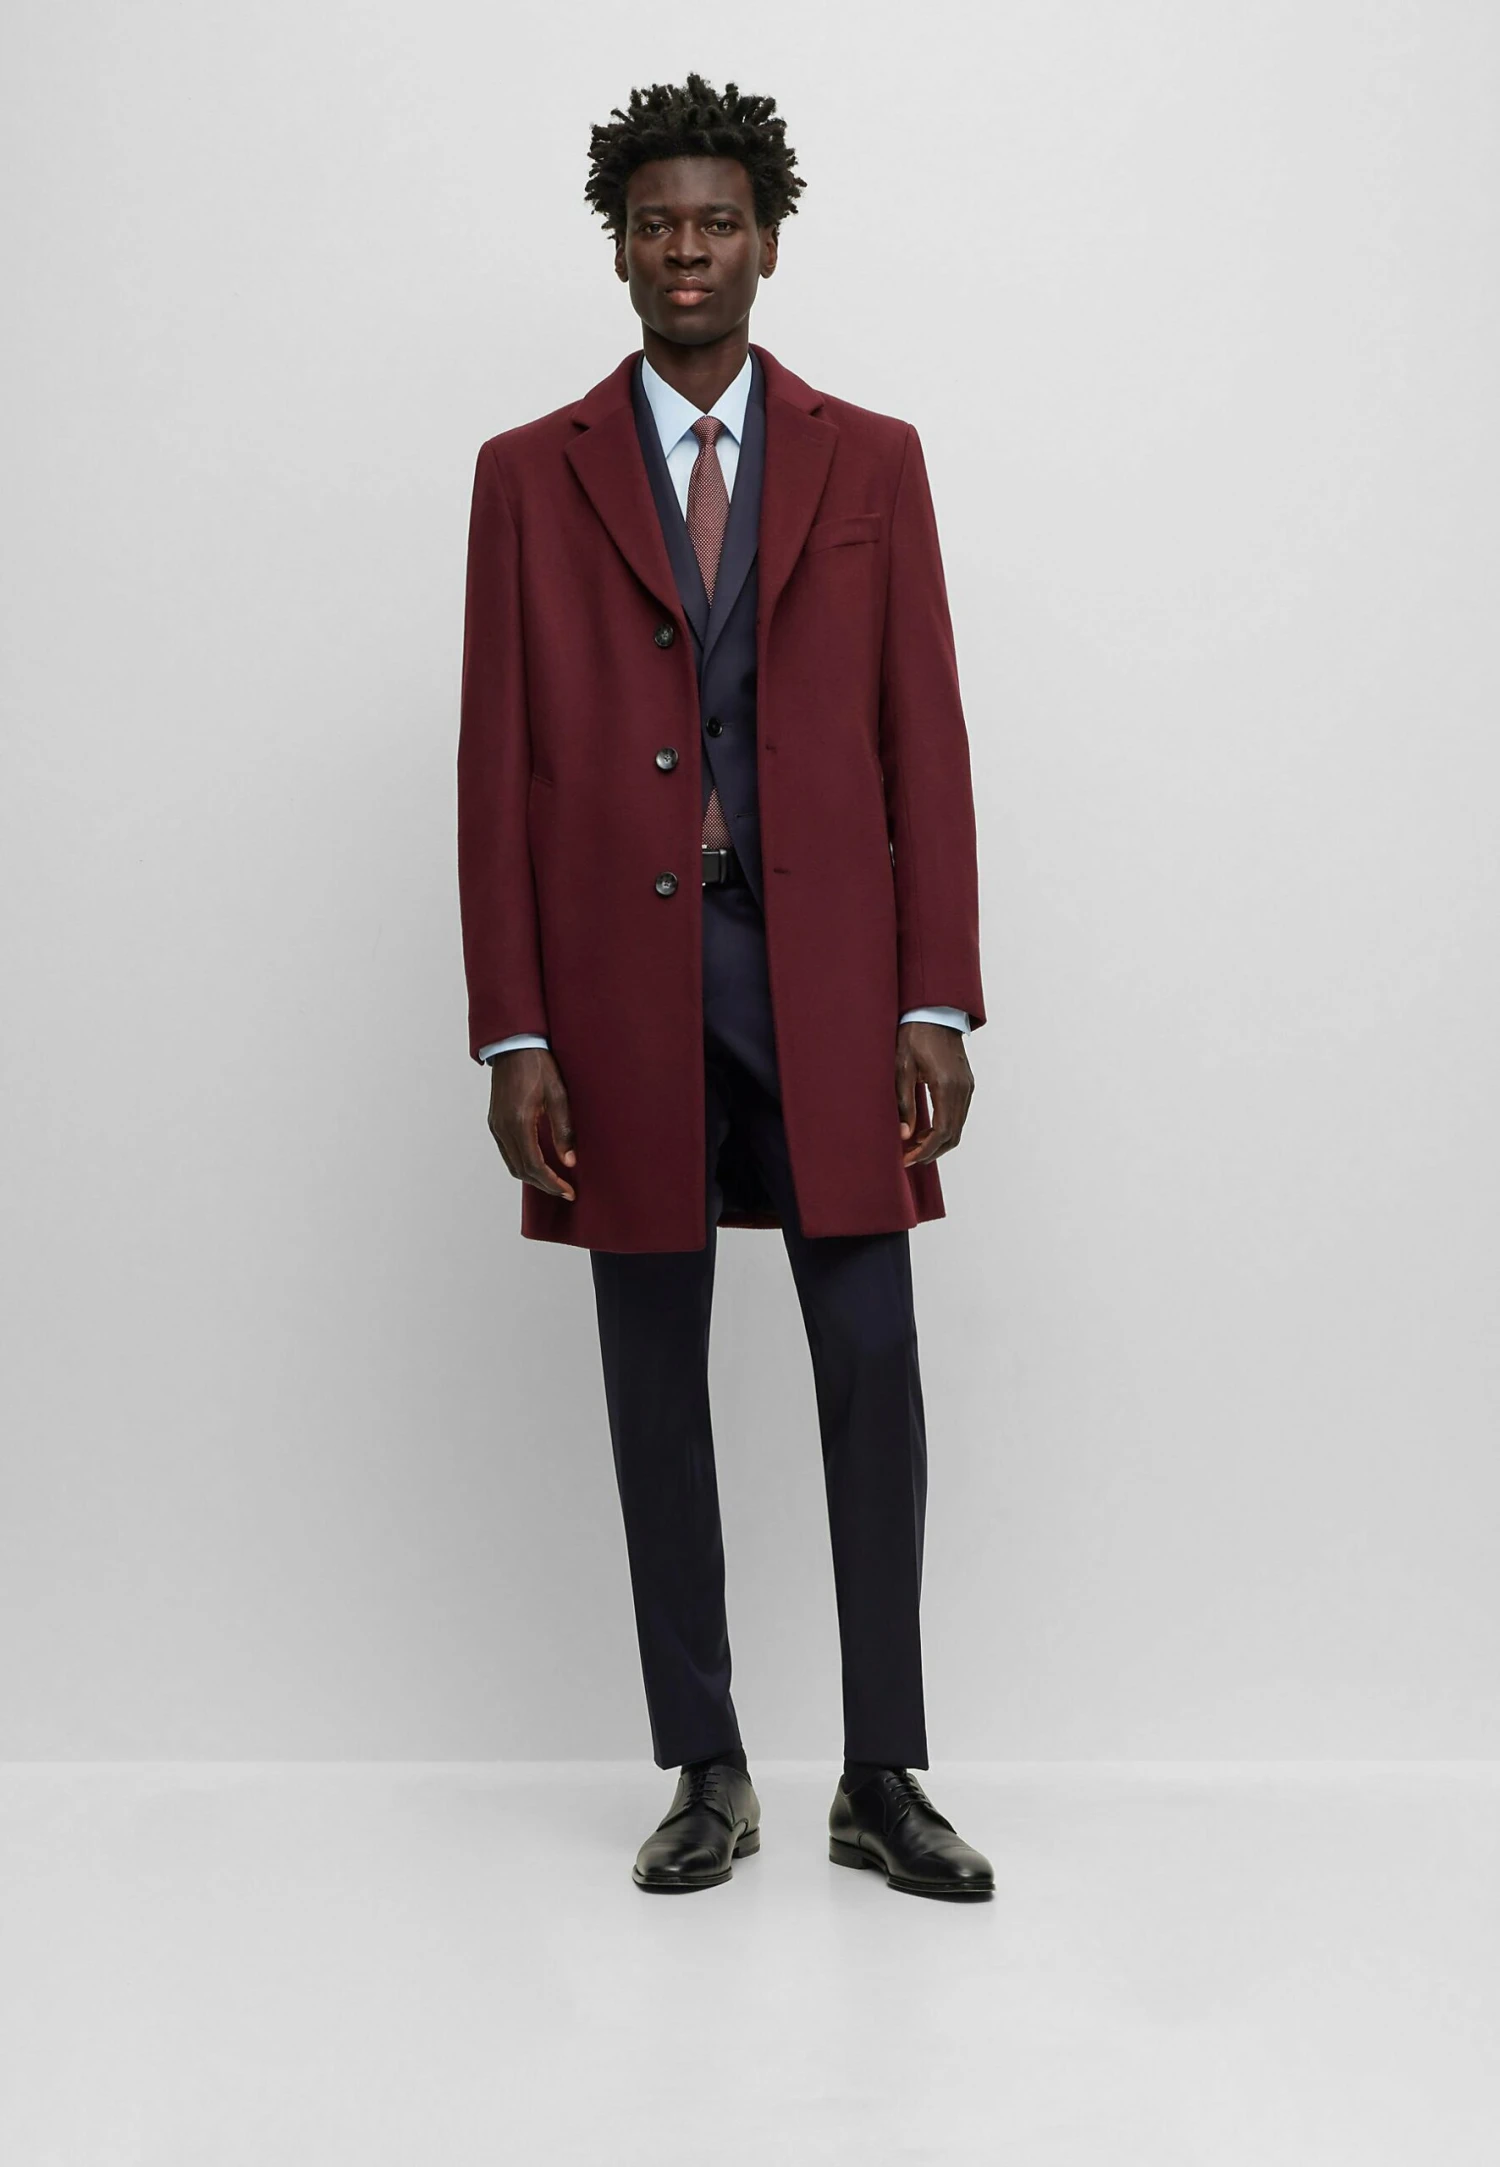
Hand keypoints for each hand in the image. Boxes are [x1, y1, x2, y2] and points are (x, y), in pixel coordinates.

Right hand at [488, 1047, 576, 1201]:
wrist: (514, 1046)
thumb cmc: (539, 1066)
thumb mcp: (558, 1096)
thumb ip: (564, 1130)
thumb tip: (569, 1161)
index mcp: (519, 1122)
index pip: (534, 1165)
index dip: (552, 1182)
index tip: (569, 1191)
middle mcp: (503, 1128)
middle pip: (521, 1170)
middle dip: (543, 1184)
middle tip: (565, 1191)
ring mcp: (495, 1126)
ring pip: (512, 1164)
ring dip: (532, 1177)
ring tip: (554, 1181)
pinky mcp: (495, 1122)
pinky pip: (507, 1152)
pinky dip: (522, 1164)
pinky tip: (539, 1164)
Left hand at [895, 1020, 973, 1167]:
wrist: (935, 1012)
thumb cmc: (914, 1035)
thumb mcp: (901, 1068)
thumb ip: (903, 1103)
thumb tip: (904, 1134)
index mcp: (946, 1086)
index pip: (941, 1132)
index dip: (924, 1151)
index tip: (907, 1159)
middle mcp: (962, 1089)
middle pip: (952, 1135)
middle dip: (931, 1152)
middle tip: (908, 1158)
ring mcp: (967, 1087)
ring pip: (957, 1127)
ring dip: (938, 1142)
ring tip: (913, 1147)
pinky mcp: (966, 1084)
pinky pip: (958, 1115)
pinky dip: (945, 1128)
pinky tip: (925, 1130)